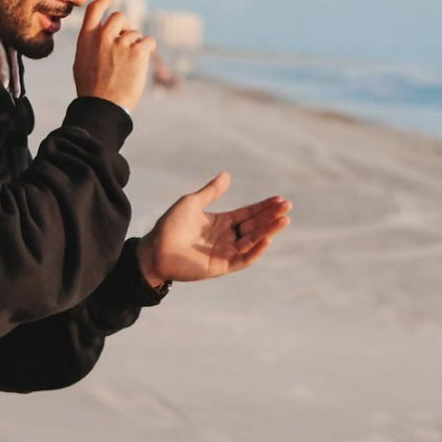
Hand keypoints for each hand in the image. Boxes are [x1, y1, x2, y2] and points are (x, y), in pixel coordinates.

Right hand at [73, 0, 155, 110]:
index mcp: (87, 38)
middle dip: (125, 27)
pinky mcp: (137, 52)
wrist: (103, 106)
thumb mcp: (81, 63)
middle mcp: (103, 36)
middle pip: (120, 17)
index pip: (95, 8)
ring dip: (136, 45)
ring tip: (129, 65)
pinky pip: (148, 41)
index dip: (105, 0)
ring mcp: (121, 43)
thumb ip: (90, 44)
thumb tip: (98, 33)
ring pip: (135, 33)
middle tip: (126, 42)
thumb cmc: (91, 89)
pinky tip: (143, 60)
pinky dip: (149, 48)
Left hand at [137, 172, 290, 286]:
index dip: (264, 207)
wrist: (155, 249)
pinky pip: (243, 259)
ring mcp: (225, 252)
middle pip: (254, 226)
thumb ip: (211, 191)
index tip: (279, 199)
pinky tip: (267, 239)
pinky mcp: (221, 266)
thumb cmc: (170, 225)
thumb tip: (227, 174)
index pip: (248, 214)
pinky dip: (256, 250)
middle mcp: (227, 237)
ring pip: (252, 241)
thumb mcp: (192, 203)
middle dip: (271, 217)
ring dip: (268, 231)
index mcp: (222, 222)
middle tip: (287, 207)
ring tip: (283, 220)